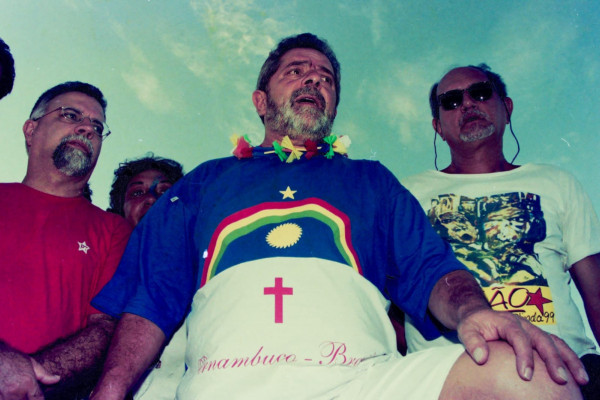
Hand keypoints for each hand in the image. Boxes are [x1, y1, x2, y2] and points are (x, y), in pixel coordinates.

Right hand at [0, 345, 59, 399]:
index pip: (38, 399)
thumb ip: (44, 374)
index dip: (39, 399)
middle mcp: (17, 391)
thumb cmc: (11, 358)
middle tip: (29, 392)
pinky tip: (10, 394)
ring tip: (20, 392)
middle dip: (29, 399)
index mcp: (28, 382)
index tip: (38, 397)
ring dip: (19, 399)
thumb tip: (57, 379)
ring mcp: (4, 396)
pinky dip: (9, 398)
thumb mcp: (31, 363)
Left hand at [457, 308, 588, 384]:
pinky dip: (569, 358)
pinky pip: (557, 345)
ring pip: (555, 342)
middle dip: (552, 360)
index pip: (518, 337)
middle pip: (542, 340)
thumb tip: (481, 358)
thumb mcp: (466, 330)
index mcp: (507, 321)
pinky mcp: (538, 336)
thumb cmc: (473, 325)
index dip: (524, 356)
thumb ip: (472, 342)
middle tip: (559, 379)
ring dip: (568, 359)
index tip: (526, 376)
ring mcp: (533, 329)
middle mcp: (524, 324)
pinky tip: (577, 374)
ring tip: (580, 379)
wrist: (478, 314)